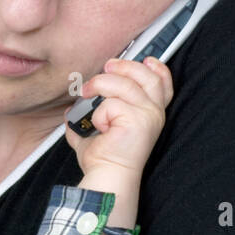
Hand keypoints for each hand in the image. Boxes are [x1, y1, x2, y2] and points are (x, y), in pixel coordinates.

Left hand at [64, 56, 173, 178]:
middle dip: (124, 67)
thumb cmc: (104, 156)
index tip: (144, 59)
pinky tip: (99, 126)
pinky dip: (98, 113)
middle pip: (146, 76)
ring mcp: (148, 116)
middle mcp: (154, 113)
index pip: (162, 83)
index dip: (156, 68)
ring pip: (123, 85)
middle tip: (105, 69)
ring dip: (99, 85)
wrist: (107, 175)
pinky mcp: (139, 121)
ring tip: (86, 93)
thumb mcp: (97, 129)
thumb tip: (72, 109)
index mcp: (149, 112)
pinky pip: (111, 104)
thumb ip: (89, 115)